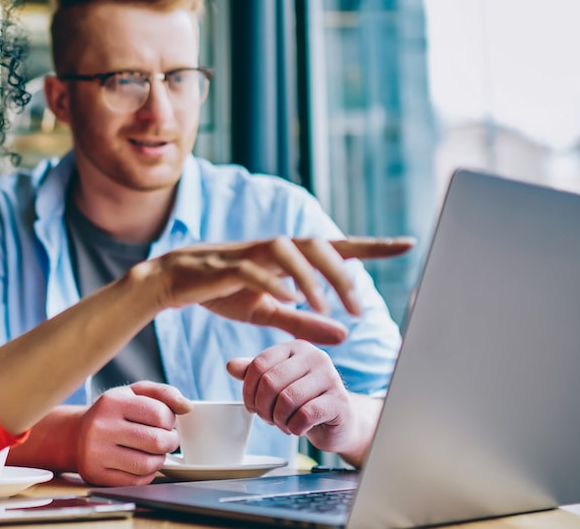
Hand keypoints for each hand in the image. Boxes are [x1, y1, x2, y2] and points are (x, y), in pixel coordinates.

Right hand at [76, 382, 190, 485]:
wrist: (75, 435)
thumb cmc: (112, 413)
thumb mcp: (133, 393)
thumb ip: (163, 393)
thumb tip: (187, 406)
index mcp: (112, 402)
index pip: (159, 414)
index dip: (170, 420)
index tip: (165, 422)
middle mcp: (101, 427)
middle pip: (156, 441)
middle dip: (170, 442)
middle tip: (166, 439)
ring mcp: (96, 453)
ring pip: (148, 465)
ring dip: (159, 459)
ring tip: (153, 451)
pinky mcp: (96, 475)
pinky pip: (136, 481)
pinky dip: (146, 474)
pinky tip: (140, 463)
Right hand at [135, 237, 412, 344]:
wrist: (171, 283)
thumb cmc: (221, 292)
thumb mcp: (268, 312)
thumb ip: (305, 321)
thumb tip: (346, 335)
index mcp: (287, 257)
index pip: (336, 247)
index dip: (372, 246)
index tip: (407, 244)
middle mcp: (273, 248)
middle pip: (317, 244)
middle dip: (342, 273)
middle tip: (358, 308)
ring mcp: (248, 253)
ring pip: (288, 250)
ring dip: (311, 277)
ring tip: (325, 306)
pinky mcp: (224, 266)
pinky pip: (253, 268)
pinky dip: (273, 281)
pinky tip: (288, 298)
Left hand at [226, 341, 366, 457]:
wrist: (339, 422)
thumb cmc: (304, 401)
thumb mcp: (277, 384)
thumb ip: (255, 373)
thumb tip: (230, 366)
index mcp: (296, 348)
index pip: (259, 364)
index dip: (248, 390)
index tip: (251, 406)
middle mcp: (315, 357)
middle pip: (271, 382)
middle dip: (263, 407)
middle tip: (268, 418)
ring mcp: (331, 377)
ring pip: (287, 399)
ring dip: (278, 420)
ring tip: (283, 424)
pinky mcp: (340, 402)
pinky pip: (305, 415)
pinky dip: (294, 428)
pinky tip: (298, 428)